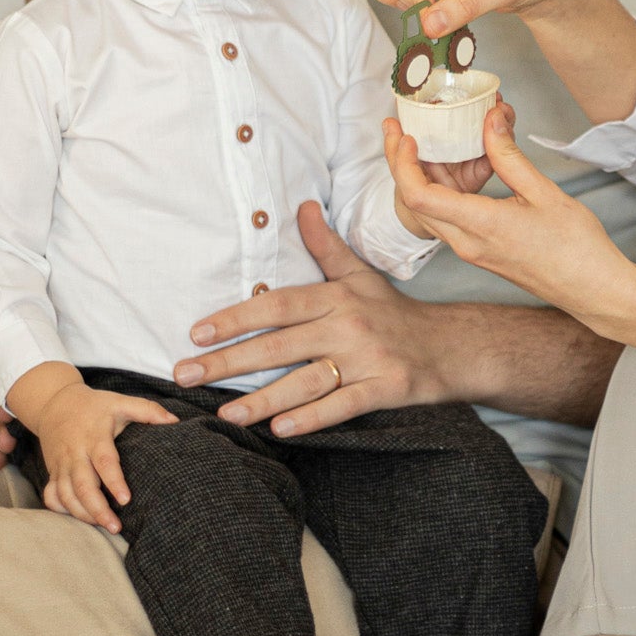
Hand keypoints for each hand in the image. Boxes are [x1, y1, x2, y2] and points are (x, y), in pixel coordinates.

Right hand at [22, 374, 177, 532]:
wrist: (55, 403)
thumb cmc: (94, 406)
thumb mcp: (120, 401)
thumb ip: (148, 410)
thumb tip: (175, 421)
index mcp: (94, 436)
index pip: (104, 462)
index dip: (114, 482)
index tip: (126, 500)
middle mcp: (75, 453)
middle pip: (83, 486)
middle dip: (97, 509)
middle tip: (116, 527)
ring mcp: (61, 464)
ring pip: (66, 495)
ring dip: (82, 514)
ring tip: (103, 526)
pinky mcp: (52, 472)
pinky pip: (51, 496)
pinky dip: (61, 509)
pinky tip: (79, 517)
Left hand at [176, 202, 456, 436]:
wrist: (450, 346)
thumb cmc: (394, 312)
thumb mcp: (359, 275)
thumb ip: (325, 245)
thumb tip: (303, 206)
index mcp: (337, 297)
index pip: (278, 305)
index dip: (236, 317)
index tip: (197, 332)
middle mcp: (349, 325)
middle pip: (281, 345)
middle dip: (229, 361)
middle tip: (186, 373)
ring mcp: (367, 359)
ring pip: (306, 381)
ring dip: (262, 399)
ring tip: (224, 413)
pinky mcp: (385, 388)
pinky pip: (342, 406)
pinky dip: (312, 418)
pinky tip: (280, 429)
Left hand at [381, 104, 635, 332]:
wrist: (591, 289)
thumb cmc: (576, 246)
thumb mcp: (543, 191)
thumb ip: (509, 155)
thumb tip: (490, 119)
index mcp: (480, 226)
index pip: (418, 195)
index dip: (402, 162)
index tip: (407, 134)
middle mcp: (467, 243)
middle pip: (415, 201)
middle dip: (400, 162)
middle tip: (400, 127)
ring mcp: (471, 249)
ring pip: (431, 208)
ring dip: (422, 174)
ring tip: (427, 138)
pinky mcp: (480, 250)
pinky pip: (449, 217)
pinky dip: (444, 188)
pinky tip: (457, 164)